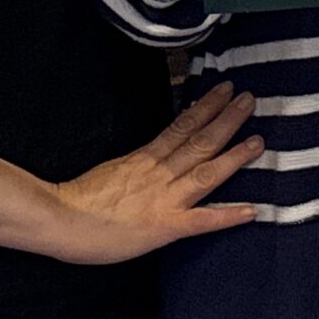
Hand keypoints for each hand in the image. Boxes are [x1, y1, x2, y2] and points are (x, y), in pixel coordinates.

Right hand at [46, 83, 263, 263]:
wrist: (58, 219)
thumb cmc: (77, 199)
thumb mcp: (111, 169)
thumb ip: (136, 164)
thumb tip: (154, 154)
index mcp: (145, 159)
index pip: (181, 126)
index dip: (206, 108)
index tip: (224, 91)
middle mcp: (159, 173)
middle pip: (199, 141)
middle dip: (227, 119)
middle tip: (250, 99)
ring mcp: (164, 199)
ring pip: (206, 171)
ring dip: (235, 155)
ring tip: (259, 141)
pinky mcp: (164, 226)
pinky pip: (202, 221)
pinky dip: (228, 215)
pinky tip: (252, 211)